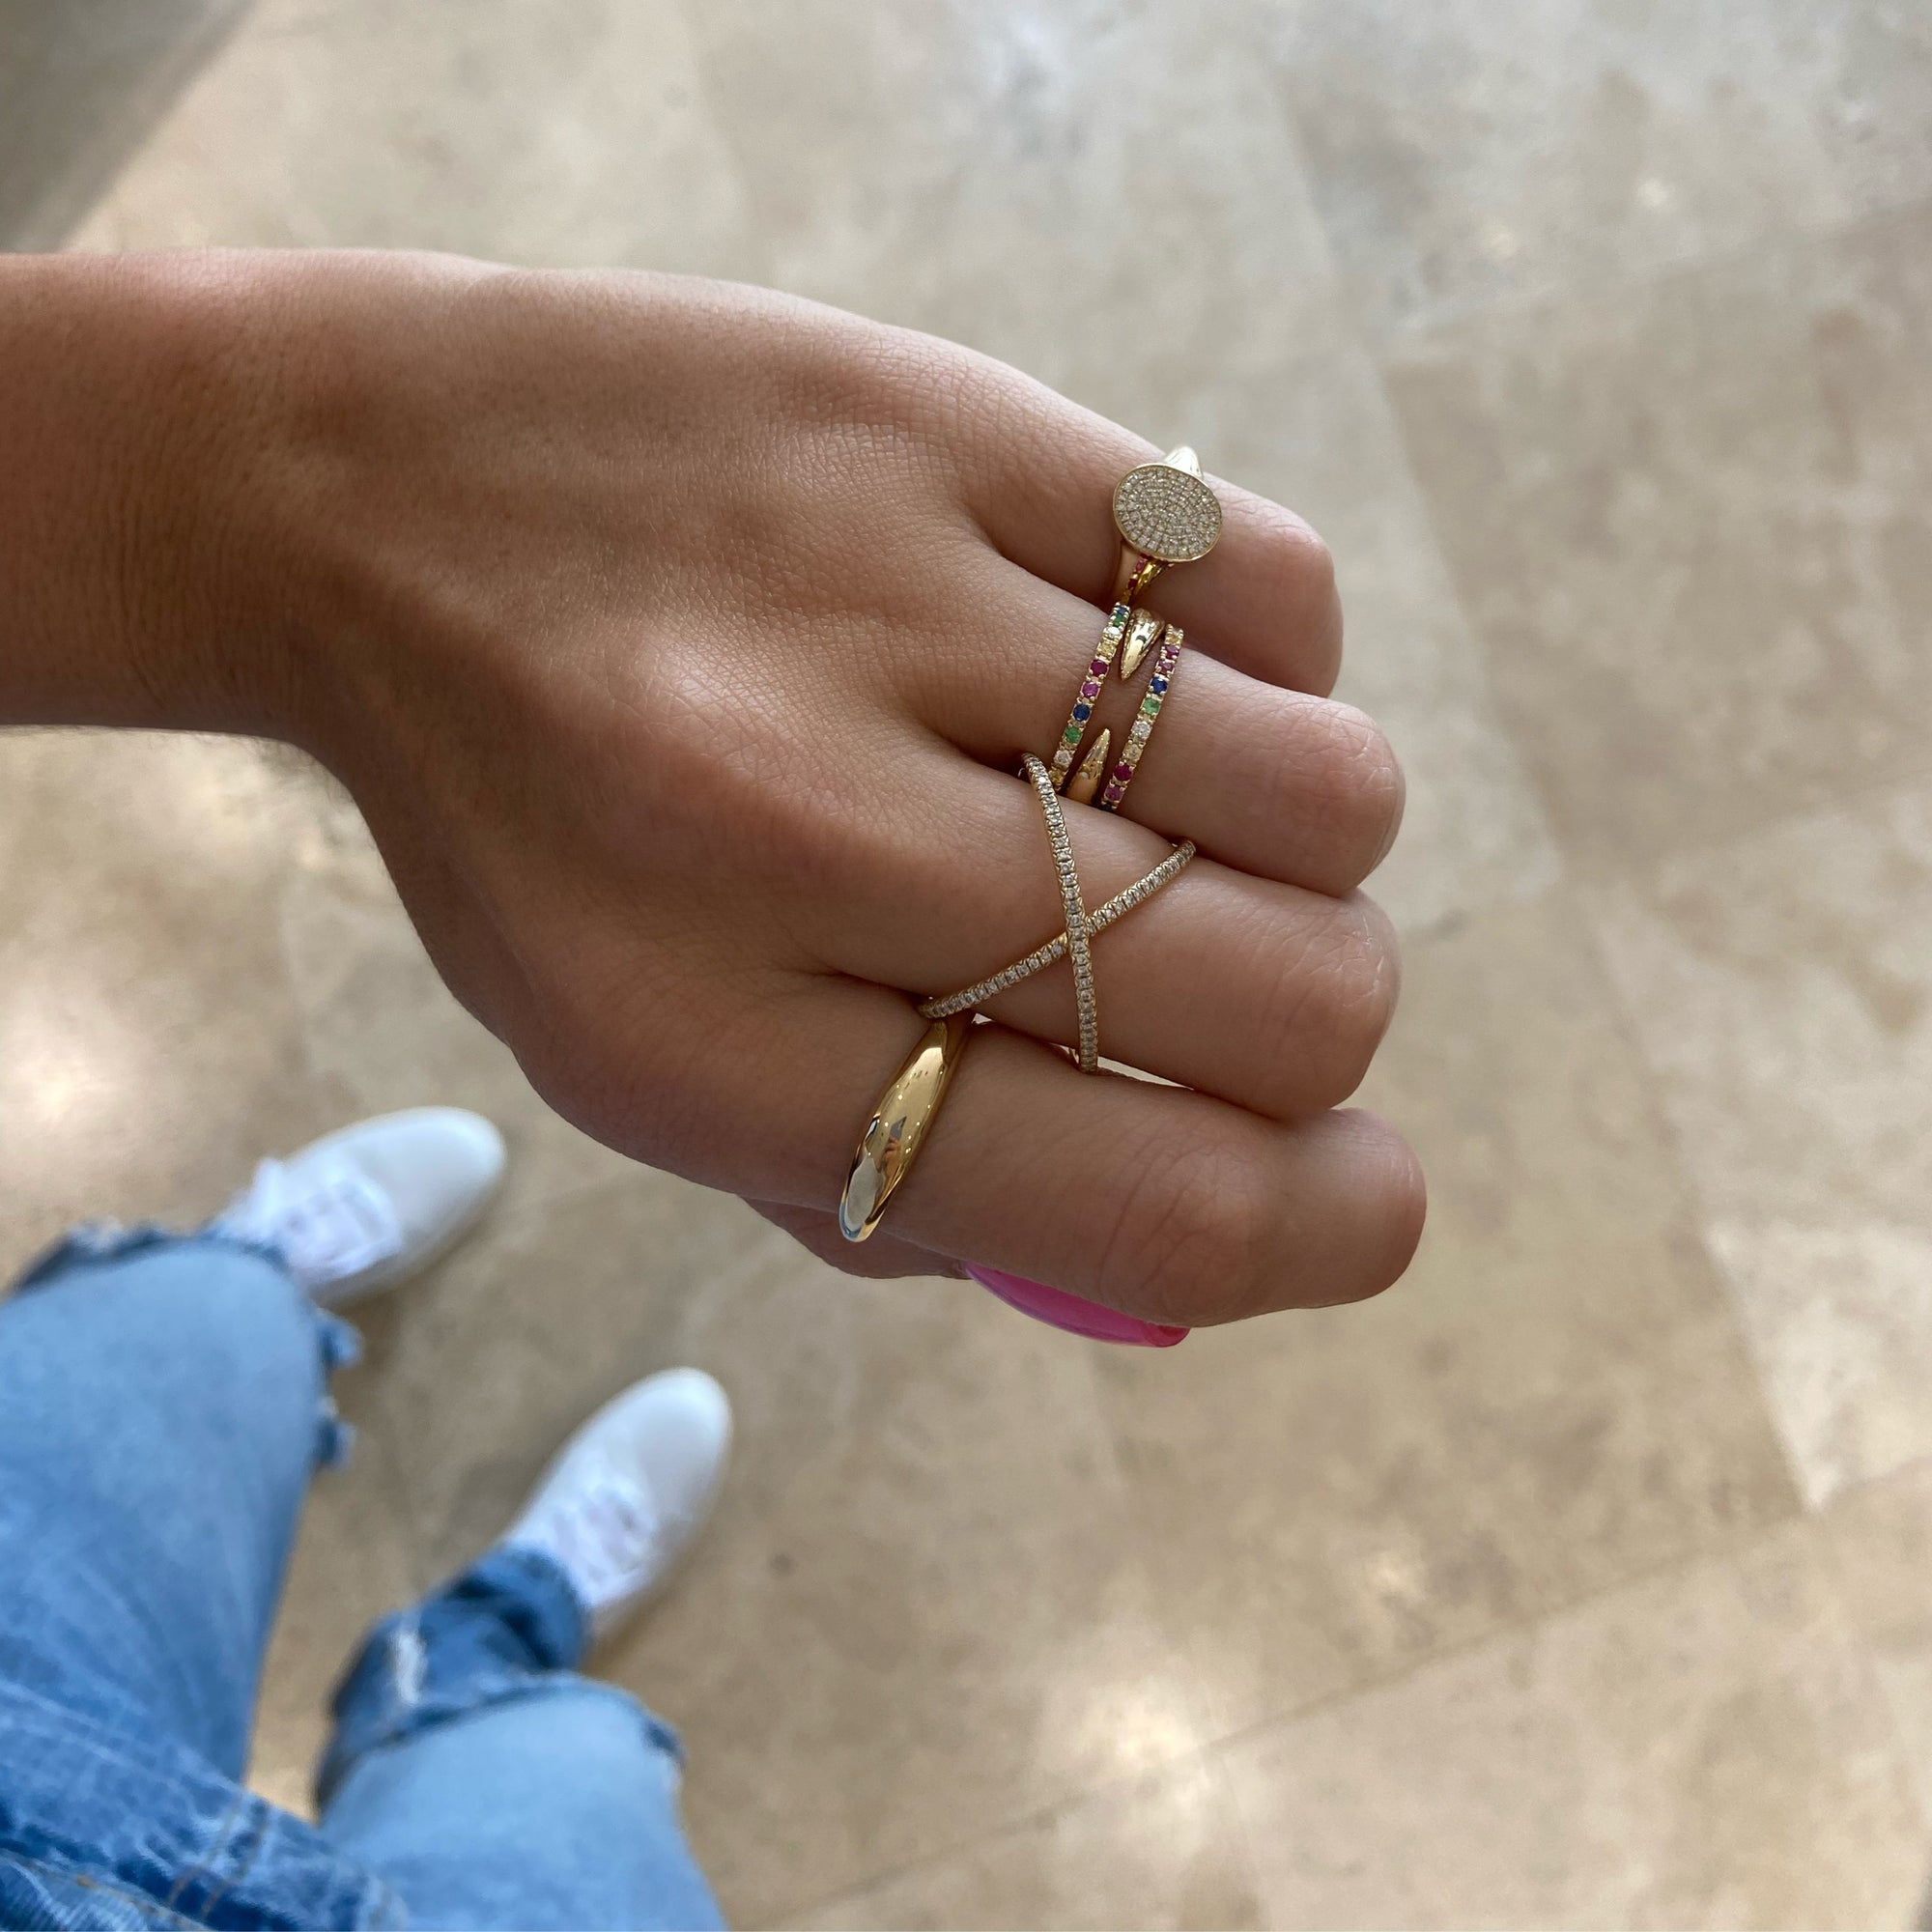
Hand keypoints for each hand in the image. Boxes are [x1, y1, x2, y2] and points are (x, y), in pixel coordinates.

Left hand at [57, 250, 1426, 1325]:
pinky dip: (1269, 663)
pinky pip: (1279, 586)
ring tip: (1177, 796)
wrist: (373, 498)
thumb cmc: (539, 828)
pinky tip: (1148, 663)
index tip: (1369, 1202)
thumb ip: (921, 1185)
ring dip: (1304, 840)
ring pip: (1326, 793)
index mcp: (723, 1054)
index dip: (1323, 1232)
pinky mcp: (961, 422)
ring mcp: (895, 604)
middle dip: (1321, 1023)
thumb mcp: (661, 1066)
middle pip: (1290, 999)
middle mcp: (811, 834)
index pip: (1149, 1209)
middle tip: (1234, 968)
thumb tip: (1214, 1219)